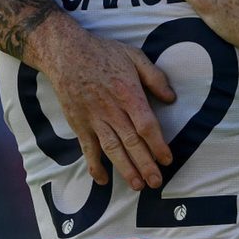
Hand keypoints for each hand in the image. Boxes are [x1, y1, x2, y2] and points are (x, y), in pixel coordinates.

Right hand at [36, 16, 176, 189]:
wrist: (66, 53)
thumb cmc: (104, 53)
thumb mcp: (134, 56)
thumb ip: (155, 77)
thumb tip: (171, 99)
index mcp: (128, 93)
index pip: (146, 125)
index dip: (158, 145)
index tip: (168, 159)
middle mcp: (111, 110)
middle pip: (131, 142)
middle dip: (145, 164)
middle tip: (156, 182)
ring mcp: (93, 119)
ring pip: (112, 149)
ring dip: (125, 169)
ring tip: (138, 186)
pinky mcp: (79, 124)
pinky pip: (87, 149)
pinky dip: (94, 165)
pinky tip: (103, 180)